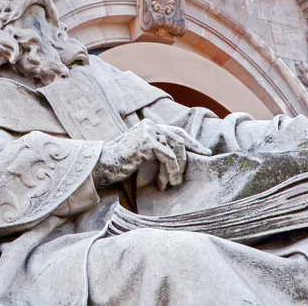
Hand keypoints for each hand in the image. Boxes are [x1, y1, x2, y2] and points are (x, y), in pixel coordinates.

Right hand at [92, 119, 211, 189]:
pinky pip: (168, 157)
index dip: (192, 142)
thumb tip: (180, 158)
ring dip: (177, 168)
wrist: (102, 165)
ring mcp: (148, 131)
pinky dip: (171, 171)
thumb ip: (158, 150)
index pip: (177, 132)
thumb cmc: (121, 163)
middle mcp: (150, 124)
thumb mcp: (144, 154)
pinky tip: (167, 182)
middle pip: (179, 139)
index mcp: (150, 125)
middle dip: (187, 158)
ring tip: (173, 183)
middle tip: (185, 176)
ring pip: (175, 148)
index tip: (205, 153)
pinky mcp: (147, 142)